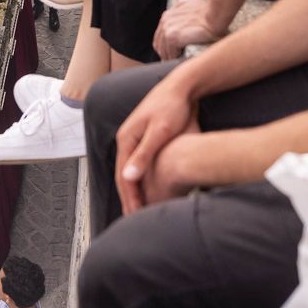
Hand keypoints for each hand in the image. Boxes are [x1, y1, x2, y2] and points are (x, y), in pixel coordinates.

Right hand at [115, 73, 199, 215]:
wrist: (183, 87)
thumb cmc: (173, 106)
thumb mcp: (160, 131)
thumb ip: (144, 154)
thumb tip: (128, 176)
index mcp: (126, 139)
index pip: (123, 176)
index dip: (129, 198)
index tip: (134, 216)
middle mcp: (128, 140)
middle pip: (125, 176)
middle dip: (130, 199)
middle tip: (134, 220)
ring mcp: (137, 140)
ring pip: (133, 172)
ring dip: (136, 191)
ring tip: (141, 210)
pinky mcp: (148, 139)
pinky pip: (142, 165)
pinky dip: (145, 180)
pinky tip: (152, 190)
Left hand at [153, 0, 221, 59]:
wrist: (216, 16)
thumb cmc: (211, 15)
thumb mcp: (192, 9)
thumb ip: (183, 16)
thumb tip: (184, 26)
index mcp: (169, 14)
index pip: (160, 35)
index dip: (165, 47)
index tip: (173, 53)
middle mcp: (166, 19)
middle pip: (159, 44)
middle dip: (166, 54)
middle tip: (175, 61)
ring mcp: (167, 28)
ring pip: (164, 51)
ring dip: (171, 58)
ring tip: (180, 64)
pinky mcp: (172, 37)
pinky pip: (170, 54)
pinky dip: (176, 59)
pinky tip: (183, 61)